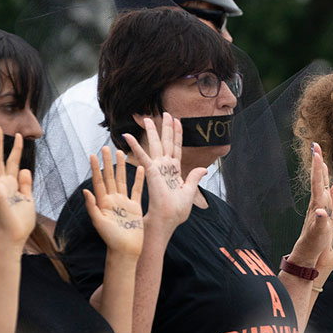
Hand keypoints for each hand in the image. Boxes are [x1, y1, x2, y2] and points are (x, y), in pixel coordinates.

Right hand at [0, 126, 35, 247]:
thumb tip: (26, 169)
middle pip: (1, 158)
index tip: (20, 135)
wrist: (17, 235)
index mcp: (12, 183)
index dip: (16, 149)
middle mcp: (3, 182)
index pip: (14, 162)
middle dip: (0, 142)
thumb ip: (26, 184)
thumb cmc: (21, 220)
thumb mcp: (28, 198)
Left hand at [82, 146, 144, 258]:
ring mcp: (124, 203)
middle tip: (106, 147)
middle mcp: (113, 200)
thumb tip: (85, 191)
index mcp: (103, 203)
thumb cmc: (111, 239)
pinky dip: (139, 180)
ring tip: (122, 153)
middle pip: (110, 177)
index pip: (98, 181)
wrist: (126, 250)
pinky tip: (141, 169)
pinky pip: (138, 191)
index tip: (93, 155)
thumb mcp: (99, 223)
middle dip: (107, 162)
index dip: (95, 168)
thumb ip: (92, 207)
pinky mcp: (135, 208)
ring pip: (122, 181)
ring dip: (122, 167)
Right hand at [124, 113, 205, 236]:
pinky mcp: (151, 172)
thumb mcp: (190, 192)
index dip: (178, 135)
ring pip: (155, 145)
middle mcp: (165, 167)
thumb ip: (194, 178)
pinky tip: (127, 135)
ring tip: (148, 117)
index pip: (177, 148)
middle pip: (166, 142)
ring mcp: (158, 168)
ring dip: (152, 131)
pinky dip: (134, 146)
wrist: (167, 220)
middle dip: (166, 127)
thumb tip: (204, 168)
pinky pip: (142, 156)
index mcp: (175, 171)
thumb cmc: (176, 211)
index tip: (178, 121)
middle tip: (166, 112)